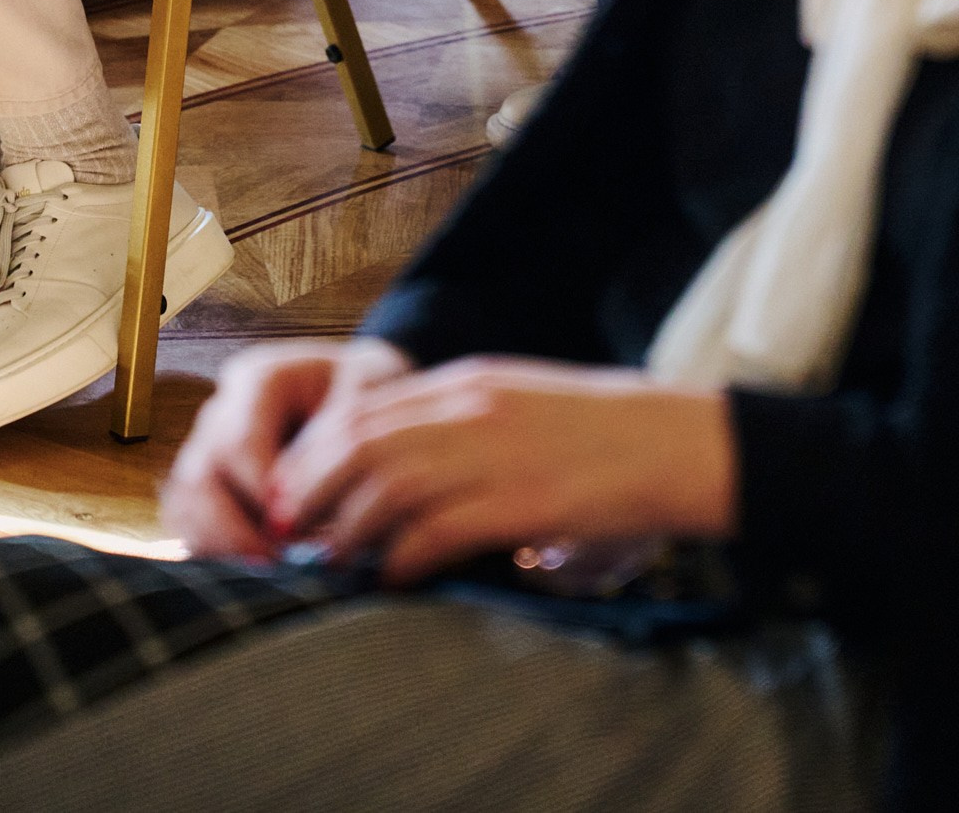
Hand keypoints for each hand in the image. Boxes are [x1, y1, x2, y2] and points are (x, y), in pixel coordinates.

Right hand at [161, 340, 412, 563]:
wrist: (364, 391)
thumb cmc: (371, 391)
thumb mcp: (371, 396)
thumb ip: (339, 441)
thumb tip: (304, 507)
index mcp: (257, 379)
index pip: (237, 443)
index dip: (261, 494)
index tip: (299, 531)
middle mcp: (222, 412)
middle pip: (198, 476)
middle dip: (233, 531)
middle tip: (276, 566)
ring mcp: (208, 447)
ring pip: (186, 504)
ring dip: (220, 546)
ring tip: (265, 576)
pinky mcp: (208, 485)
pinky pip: (189, 523)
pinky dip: (215, 552)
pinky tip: (255, 573)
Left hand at [261, 357, 739, 585]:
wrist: (673, 441)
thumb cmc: (600, 433)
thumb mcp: (520, 403)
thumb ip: (464, 425)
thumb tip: (405, 475)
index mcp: (468, 381)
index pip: (366, 406)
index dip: (315, 448)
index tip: (286, 485)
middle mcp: (471, 408)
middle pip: (362, 440)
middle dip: (311, 485)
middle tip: (285, 526)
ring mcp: (496, 452)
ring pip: (389, 483)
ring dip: (347, 526)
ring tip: (327, 560)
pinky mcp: (522, 500)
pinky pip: (440, 529)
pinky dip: (404, 556)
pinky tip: (391, 579)